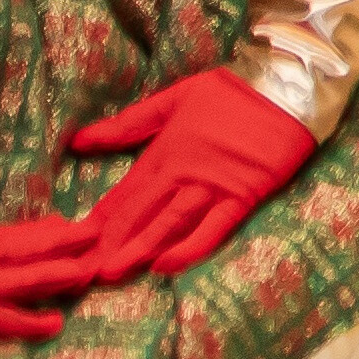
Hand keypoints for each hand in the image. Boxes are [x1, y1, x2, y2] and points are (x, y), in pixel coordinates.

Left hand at [60, 68, 323, 276]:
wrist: (286, 85)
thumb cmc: (232, 90)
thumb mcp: (174, 98)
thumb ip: (128, 124)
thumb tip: (79, 140)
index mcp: (165, 150)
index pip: (124, 192)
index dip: (98, 220)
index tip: (72, 243)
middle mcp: (184, 172)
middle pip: (140, 214)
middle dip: (109, 243)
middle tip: (81, 271)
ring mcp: (214, 187)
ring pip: (169, 224)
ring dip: (139, 249)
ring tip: (112, 273)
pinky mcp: (243, 196)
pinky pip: (214, 228)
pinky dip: (190, 248)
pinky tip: (167, 266)